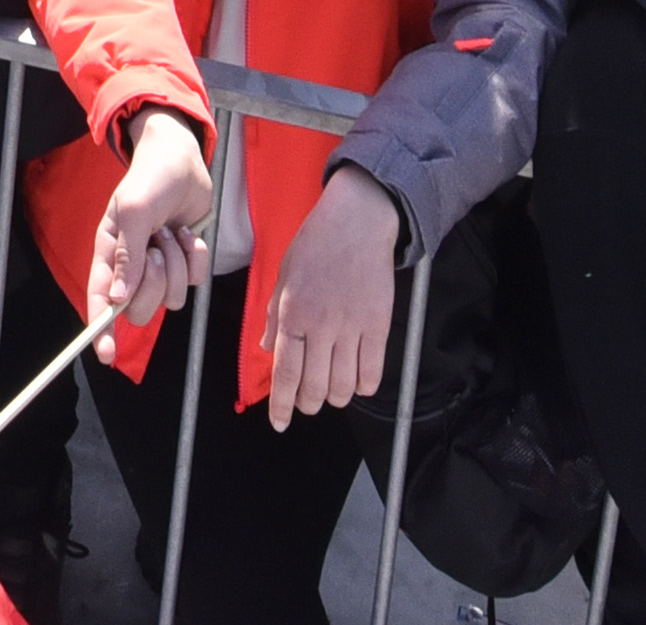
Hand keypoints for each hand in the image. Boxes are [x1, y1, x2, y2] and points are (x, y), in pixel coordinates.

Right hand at [90, 112, 218, 330]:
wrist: (183, 158)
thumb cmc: (151, 178)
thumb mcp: (134, 211)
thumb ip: (126, 255)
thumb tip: (118, 298)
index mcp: (109, 253)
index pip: (100, 300)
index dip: (100, 329)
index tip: (105, 354)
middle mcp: (131, 265)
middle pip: (139, 307)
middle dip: (153, 283)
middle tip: (156, 249)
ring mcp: (159, 265)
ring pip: (170, 298)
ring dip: (176, 265)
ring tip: (172, 232)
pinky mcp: (183, 261)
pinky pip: (192, 282)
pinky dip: (194, 259)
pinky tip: (188, 235)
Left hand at [261, 170, 401, 427]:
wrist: (358, 221)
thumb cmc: (316, 244)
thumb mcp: (283, 276)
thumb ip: (274, 317)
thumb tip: (266, 349)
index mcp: (292, 313)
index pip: (285, 374)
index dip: (282, 406)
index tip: (280, 423)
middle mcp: (321, 325)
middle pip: (314, 388)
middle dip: (308, 404)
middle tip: (307, 403)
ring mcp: (352, 327)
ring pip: (343, 387)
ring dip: (335, 397)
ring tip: (331, 389)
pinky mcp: (379, 326)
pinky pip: (373, 374)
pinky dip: (364, 386)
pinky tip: (358, 381)